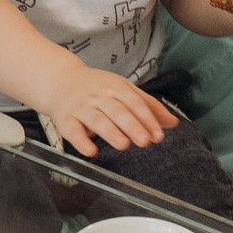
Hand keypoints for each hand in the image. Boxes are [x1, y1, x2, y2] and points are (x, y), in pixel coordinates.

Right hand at [39, 66, 177, 155]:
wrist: (60, 81)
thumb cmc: (97, 89)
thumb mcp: (123, 90)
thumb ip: (148, 106)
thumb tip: (172, 123)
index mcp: (116, 88)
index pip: (134, 103)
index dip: (147, 119)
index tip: (158, 135)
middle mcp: (99, 96)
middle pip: (117, 111)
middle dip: (131, 125)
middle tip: (145, 141)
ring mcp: (81, 108)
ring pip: (97, 119)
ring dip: (110, 132)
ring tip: (123, 144)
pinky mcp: (65, 120)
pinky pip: (73, 131)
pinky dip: (81, 141)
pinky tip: (91, 151)